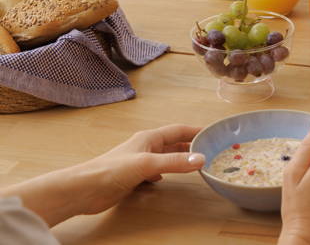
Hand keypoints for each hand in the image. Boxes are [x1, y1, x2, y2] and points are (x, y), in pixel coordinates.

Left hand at [78, 124, 204, 213]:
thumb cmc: (112, 170)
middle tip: (209, 150)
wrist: (84, 190)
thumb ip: (174, 162)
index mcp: (149, 137)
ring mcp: (139, 161)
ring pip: (165, 157)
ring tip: (195, 165)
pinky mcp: (133, 176)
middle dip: (190, 146)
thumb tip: (201, 159)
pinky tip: (167, 178)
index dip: (196, 131)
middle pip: (173, 143)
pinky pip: (155, 171)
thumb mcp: (147, 164)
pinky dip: (165, 172)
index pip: (178, 130)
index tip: (213, 133)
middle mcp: (146, 147)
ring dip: (179, 159)